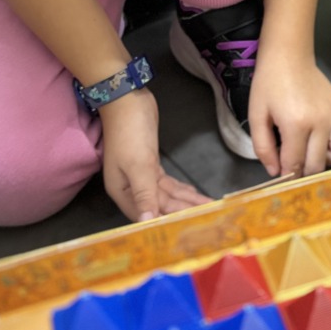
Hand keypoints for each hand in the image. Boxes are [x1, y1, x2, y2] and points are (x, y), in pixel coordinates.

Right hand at [99, 90, 208, 220]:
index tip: (187, 229)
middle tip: (207, 216)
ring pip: (167, 194)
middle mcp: (131, 188)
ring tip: (207, 208)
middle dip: (183, 211)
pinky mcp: (150, 165)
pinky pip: (167, 184)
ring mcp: (141, 176)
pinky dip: (180, 189)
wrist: (128, 100)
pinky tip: (192, 195)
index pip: (147, 215)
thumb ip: (144, 194)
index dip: (167, 222)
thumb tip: (146, 222)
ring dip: (186, 200)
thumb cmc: (129, 132)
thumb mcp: (137, 164)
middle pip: (160, 205)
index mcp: (123, 192)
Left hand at [247, 52, 330, 179]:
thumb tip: (275, 172)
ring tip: (316, 151)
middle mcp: (321, 122)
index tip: (281, 176)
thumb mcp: (257, 115)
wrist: (288, 56)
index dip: (286, 175)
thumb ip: (263, 147)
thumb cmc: (268, 84)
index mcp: (296, 124)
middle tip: (294, 163)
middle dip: (304, 171)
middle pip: (318, 164)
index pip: (295, 164)